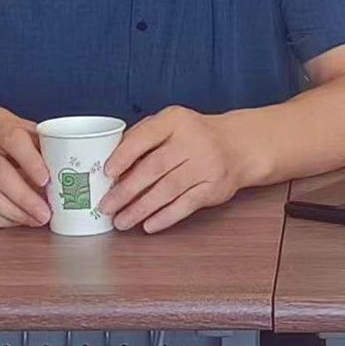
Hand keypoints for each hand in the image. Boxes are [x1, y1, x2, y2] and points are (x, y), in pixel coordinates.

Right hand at [0, 107, 50, 228]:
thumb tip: (66, 169)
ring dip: (14, 213)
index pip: (12, 140)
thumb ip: (39, 144)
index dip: (30, 161)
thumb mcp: (16, 127)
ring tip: (34, 219)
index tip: (46, 180)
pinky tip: (15, 220)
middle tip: (45, 212)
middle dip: (25, 198)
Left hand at [101, 107, 247, 233]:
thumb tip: (111, 166)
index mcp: (175, 120)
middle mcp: (193, 141)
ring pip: (167, 190)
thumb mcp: (170, 124)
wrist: (238, 145)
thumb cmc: (194, 135)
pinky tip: (148, 225)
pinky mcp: (214, 188)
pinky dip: (165, 217)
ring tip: (121, 221)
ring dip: (141, 209)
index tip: (106, 173)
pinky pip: (185, 206)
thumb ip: (142, 137)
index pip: (145, 137)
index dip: (123, 155)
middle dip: (126, 190)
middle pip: (154, 168)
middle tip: (106, 206)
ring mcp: (206, 165)